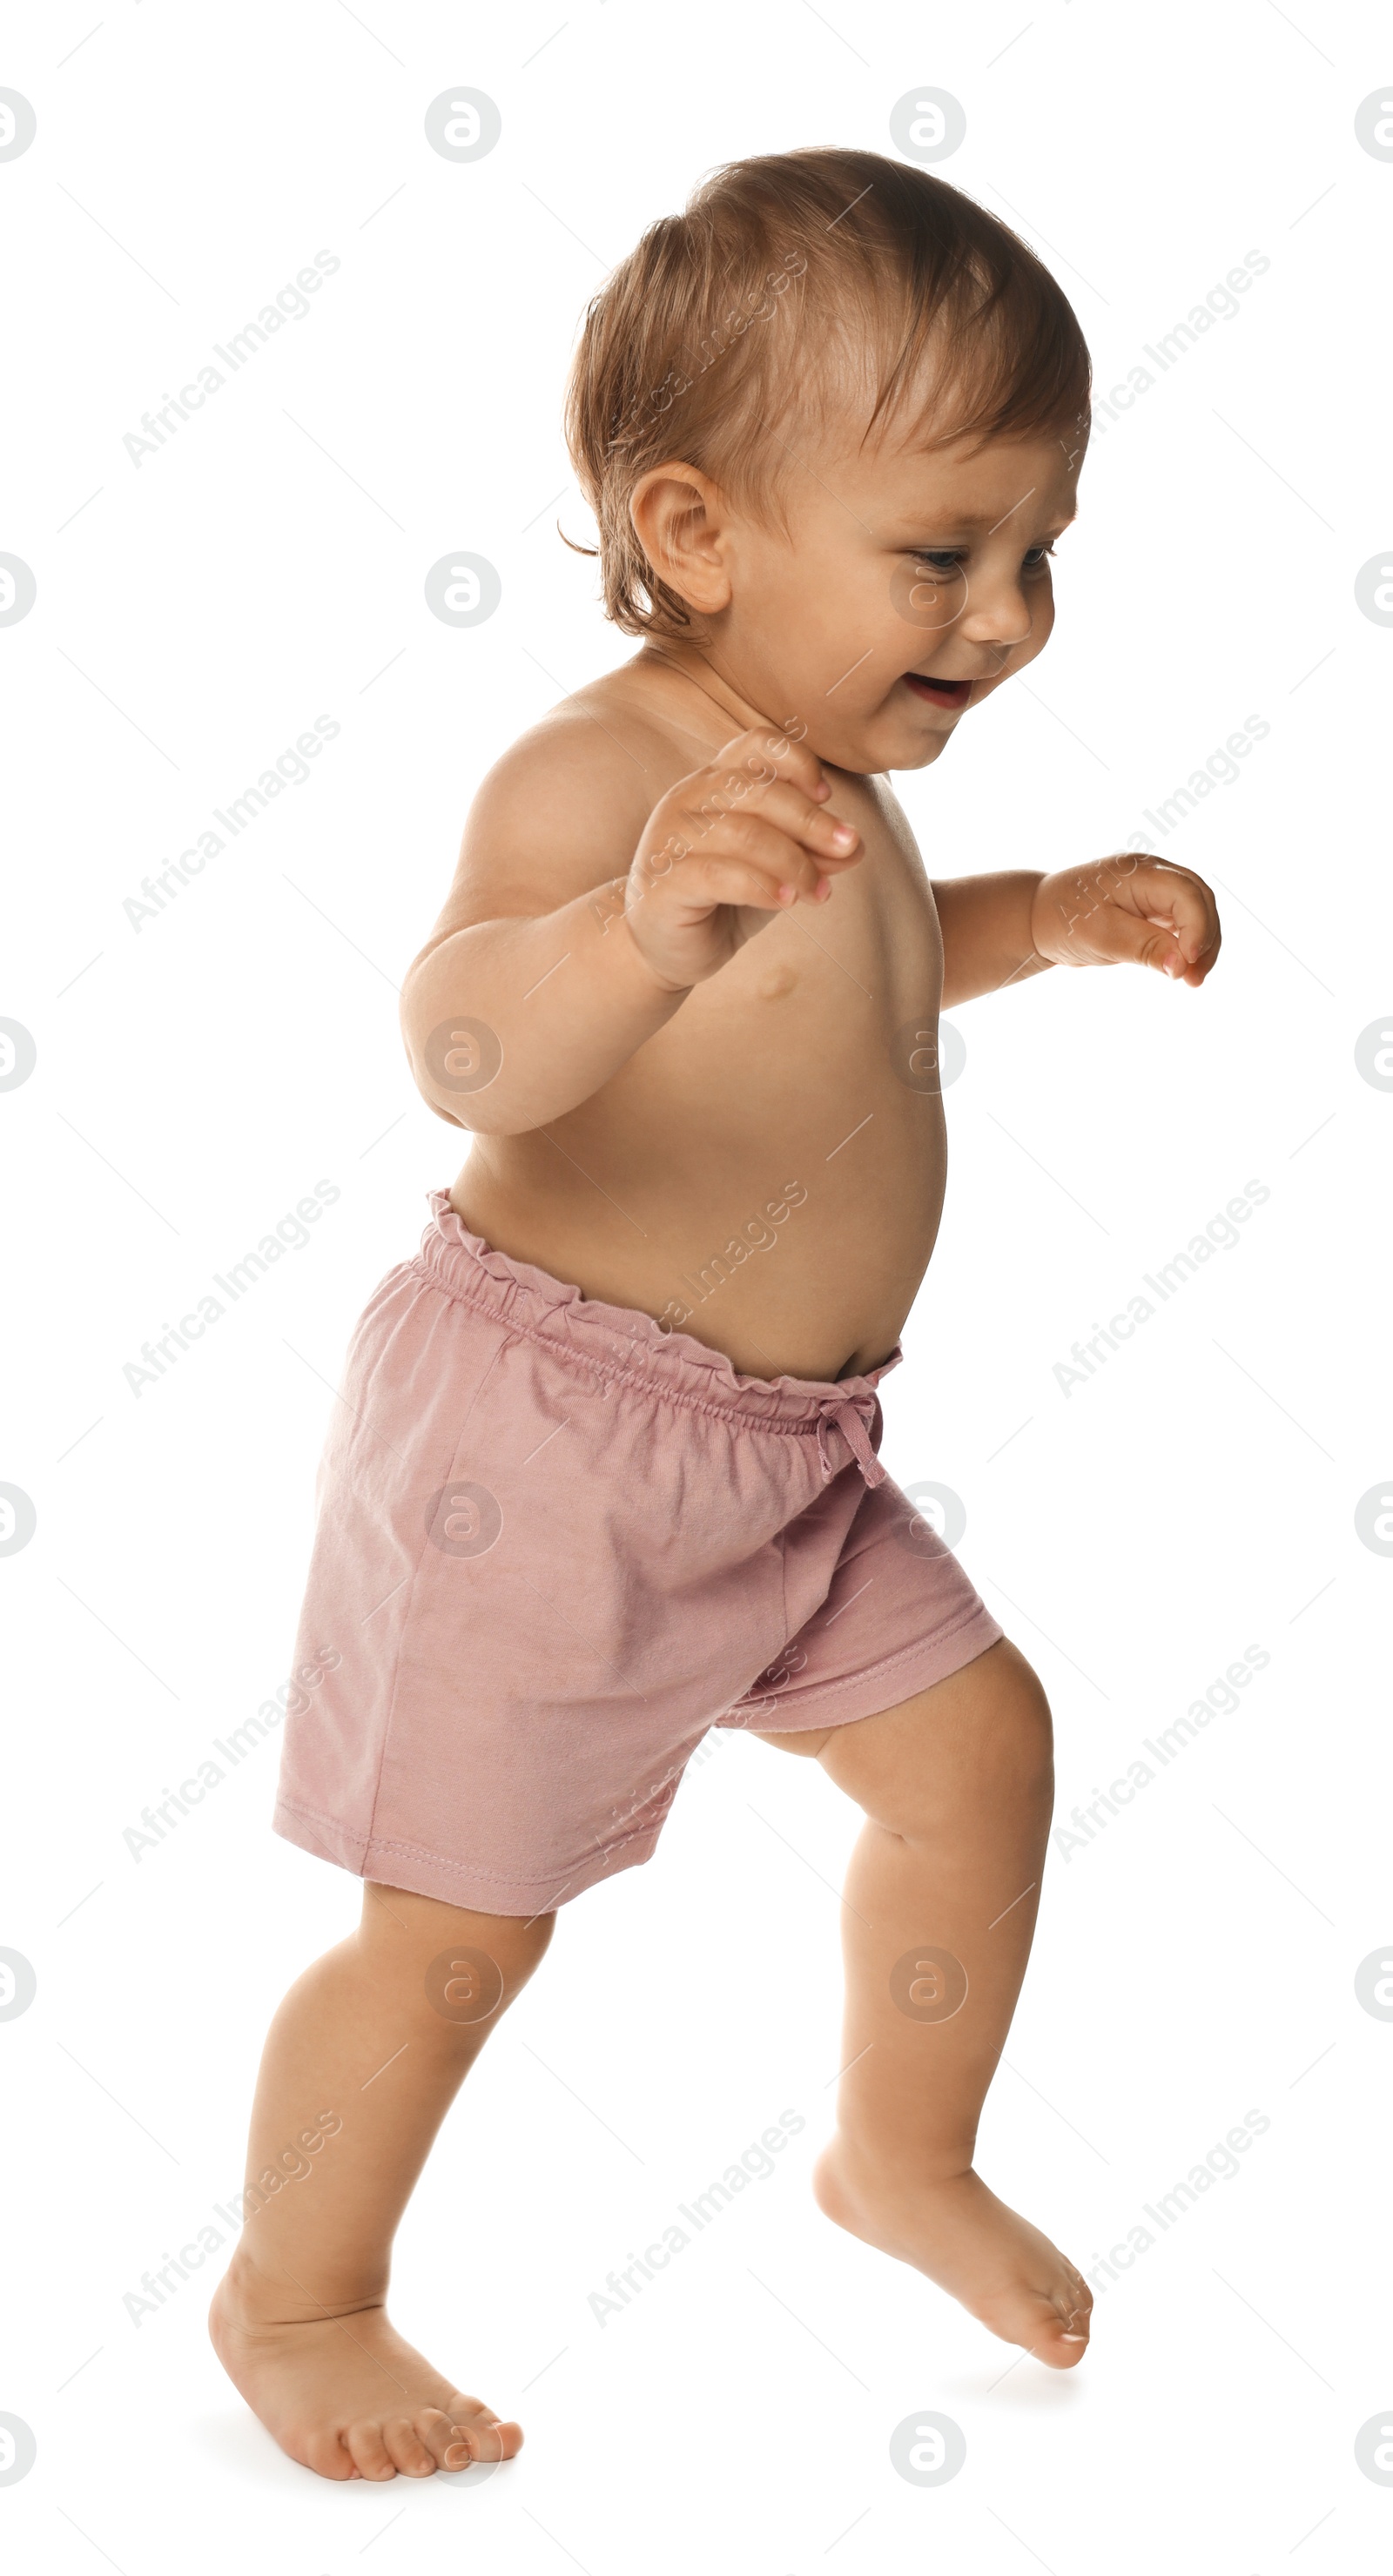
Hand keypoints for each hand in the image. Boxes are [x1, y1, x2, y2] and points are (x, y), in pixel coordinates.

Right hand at [619, 726, 862, 990]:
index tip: (826, 796)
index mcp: (714, 782)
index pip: (756, 745)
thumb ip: (811, 853)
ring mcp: (670, 838)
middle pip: (758, 790)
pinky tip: (786, 902)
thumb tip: (856, 846)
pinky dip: (762, 886)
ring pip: (743, 833)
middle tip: (849, 848)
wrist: (665, 948)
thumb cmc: (722, 900)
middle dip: (812, 820)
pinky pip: (719, 874)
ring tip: (819, 891)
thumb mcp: (776, 872)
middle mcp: (687, 799)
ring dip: (793, 862)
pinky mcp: (663, 880)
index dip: (797, 762)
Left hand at [1031, 855, 1220, 987]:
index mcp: (1140, 872)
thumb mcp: (1102, 937)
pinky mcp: (1153, 907)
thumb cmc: (1065, 921)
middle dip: (1205, 939)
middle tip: (1194, 979)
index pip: (1186, 894)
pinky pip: (1182, 923)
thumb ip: (1145, 948)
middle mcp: (1154, 874)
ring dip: (1201, 946)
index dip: (1197, 927)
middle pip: (1200, 901)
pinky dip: (1187, 946)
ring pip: (1197, 913)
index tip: (1188, 962)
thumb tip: (1182, 966)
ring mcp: (1156, 889)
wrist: (1039, 917)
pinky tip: (1183, 970)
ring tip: (1192, 980)